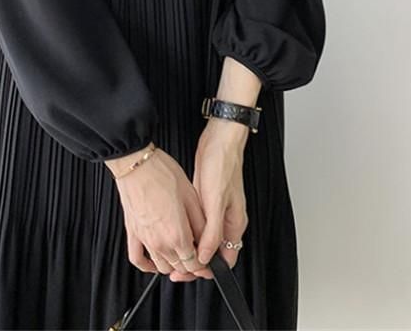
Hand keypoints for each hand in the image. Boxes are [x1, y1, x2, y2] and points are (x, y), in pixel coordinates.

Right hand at [107, 146, 212, 280]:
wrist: (136, 164)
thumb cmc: (161, 173)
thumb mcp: (191, 195)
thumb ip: (200, 223)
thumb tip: (207, 238)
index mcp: (177, 234)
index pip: (194, 263)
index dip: (204, 264)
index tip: (207, 258)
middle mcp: (160, 242)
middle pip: (179, 267)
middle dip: (190, 264)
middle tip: (196, 252)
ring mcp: (145, 240)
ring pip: (162, 267)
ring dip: (173, 264)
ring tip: (180, 252)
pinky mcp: (132, 233)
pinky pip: (138, 260)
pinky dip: (148, 265)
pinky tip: (154, 261)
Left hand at [192, 117, 248, 268]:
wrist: (219, 139)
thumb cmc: (223, 165)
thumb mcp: (216, 201)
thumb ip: (213, 232)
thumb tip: (206, 257)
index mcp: (235, 223)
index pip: (225, 259)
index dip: (208, 270)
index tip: (189, 272)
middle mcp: (228, 219)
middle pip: (214, 251)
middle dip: (195, 260)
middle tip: (177, 264)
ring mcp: (218, 209)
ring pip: (205, 237)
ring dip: (191, 245)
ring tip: (175, 248)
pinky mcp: (208, 199)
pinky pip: (199, 222)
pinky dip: (190, 229)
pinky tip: (179, 228)